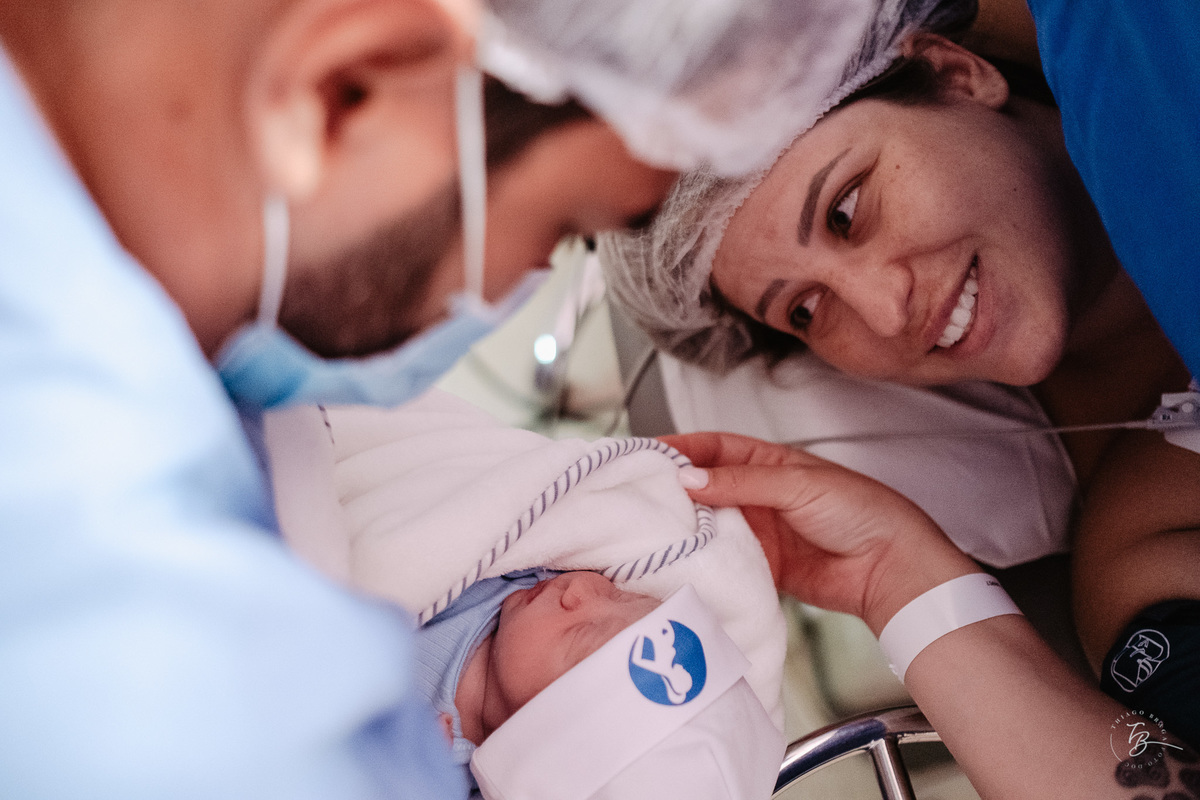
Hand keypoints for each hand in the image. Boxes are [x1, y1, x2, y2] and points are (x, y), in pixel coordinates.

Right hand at [664, 432, 978, 631]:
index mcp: (768, 461)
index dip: (679, 449)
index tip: (646, 455)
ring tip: (650, 528)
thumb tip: (690, 478)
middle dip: (671, 489)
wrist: (890, 567)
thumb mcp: (797, 484)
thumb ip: (741, 481)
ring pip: (707, 524)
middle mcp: (757, 494)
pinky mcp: (759, 565)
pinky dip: (701, 558)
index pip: (712, 448)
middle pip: (703, 487)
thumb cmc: (861, 510)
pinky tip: (681, 558)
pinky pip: (722, 559)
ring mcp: (757, 530)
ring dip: (682, 525)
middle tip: (636, 494)